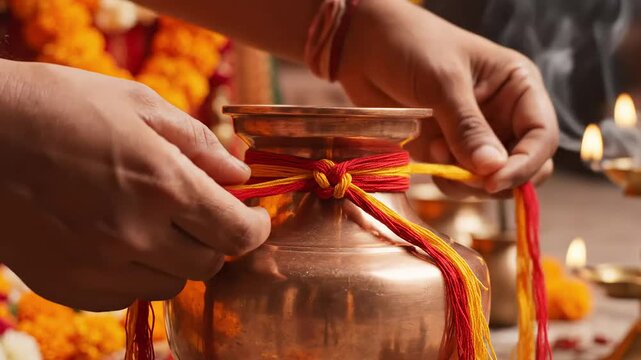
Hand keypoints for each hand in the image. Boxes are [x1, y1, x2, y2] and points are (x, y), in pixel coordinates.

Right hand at [0, 60, 269, 310]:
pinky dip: (139, 274)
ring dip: (179, 258)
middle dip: (218, 239)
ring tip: (157, 225)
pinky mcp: (69, 286)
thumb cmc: (57, 106)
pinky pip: (128, 296)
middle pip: (211, 263)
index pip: (238, 232)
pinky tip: (120, 242)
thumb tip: (240, 175)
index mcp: (163, 184)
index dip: (256, 227)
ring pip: (173, 284)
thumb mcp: (138, 104)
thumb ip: (199, 144)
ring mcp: (100, 267)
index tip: (255, 217)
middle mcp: (137, 235)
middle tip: (203, 214)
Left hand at [338, 0, 557, 196]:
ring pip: (491, 179)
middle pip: (524, 165)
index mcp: (518, 87)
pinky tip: (428, 152)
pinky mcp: (448, 149)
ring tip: (435, 150)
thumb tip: (493, 169)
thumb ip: (467, 126)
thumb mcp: (442, 82)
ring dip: (466, 180)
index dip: (525, 164)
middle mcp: (504, 114)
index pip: (542, 137)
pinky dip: (447, 179)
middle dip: (497, 178)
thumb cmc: (410, 46)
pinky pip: (460, 181)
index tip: (494, 181)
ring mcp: (476, 135)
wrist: (364, 45)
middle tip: (463, 175)